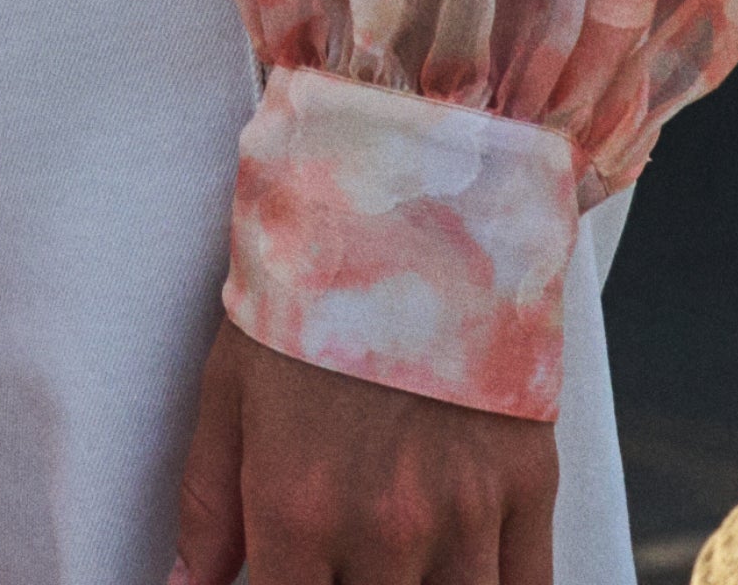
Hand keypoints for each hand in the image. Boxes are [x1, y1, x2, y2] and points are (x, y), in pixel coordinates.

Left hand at [172, 318, 556, 584]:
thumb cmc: (306, 282)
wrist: (412, 192)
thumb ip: (209, 499)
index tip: (286, 578)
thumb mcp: (232, 378)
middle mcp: (382, 529)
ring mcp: (463, 516)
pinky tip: (462, 571)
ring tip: (394, 561)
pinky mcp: (529, 489)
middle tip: (343, 556)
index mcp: (296, 507)